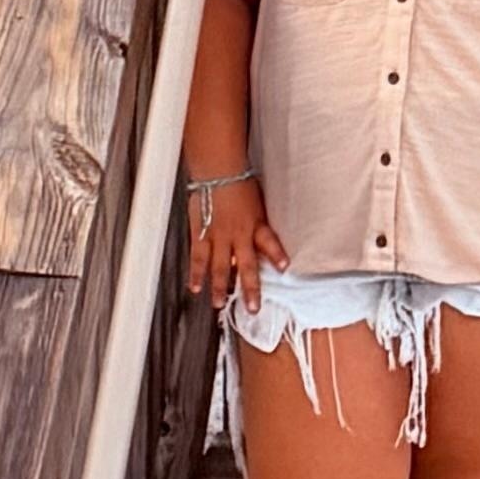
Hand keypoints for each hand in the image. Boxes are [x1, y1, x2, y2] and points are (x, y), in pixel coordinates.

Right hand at [185, 170, 283, 312]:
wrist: (216, 170)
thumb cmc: (238, 181)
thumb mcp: (258, 203)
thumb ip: (260, 222)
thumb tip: (266, 236)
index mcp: (256, 224)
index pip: (270, 243)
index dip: (277, 256)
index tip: (284, 269)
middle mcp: (239, 234)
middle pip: (246, 267)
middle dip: (249, 290)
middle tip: (252, 308)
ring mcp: (219, 236)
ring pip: (220, 267)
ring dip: (220, 288)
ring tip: (219, 304)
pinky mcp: (201, 234)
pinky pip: (198, 258)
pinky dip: (196, 274)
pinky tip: (195, 287)